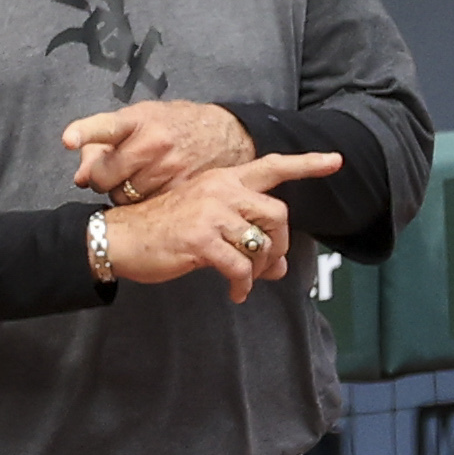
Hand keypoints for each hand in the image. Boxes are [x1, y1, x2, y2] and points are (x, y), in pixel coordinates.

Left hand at [66, 101, 252, 203]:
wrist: (227, 135)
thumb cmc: (174, 125)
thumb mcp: (140, 120)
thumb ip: (102, 144)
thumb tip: (79, 178)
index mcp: (139, 121)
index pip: (107, 126)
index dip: (85, 132)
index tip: (68, 139)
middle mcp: (154, 142)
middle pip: (105, 177)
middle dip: (102, 179)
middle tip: (113, 174)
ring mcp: (169, 167)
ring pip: (123, 197)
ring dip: (123, 193)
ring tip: (139, 179)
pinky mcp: (182, 189)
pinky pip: (146, 207)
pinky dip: (144, 203)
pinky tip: (153, 189)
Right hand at [107, 153, 340, 302]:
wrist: (118, 237)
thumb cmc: (161, 230)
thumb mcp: (204, 223)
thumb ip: (242, 235)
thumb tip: (278, 266)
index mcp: (223, 179)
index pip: (272, 166)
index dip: (306, 164)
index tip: (335, 160)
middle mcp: (221, 190)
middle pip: (277, 214)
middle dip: (280, 244)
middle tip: (269, 264)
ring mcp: (211, 213)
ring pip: (261, 242)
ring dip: (261, 268)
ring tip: (248, 281)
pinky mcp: (201, 240)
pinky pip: (240, 267)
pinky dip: (243, 286)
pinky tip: (235, 294)